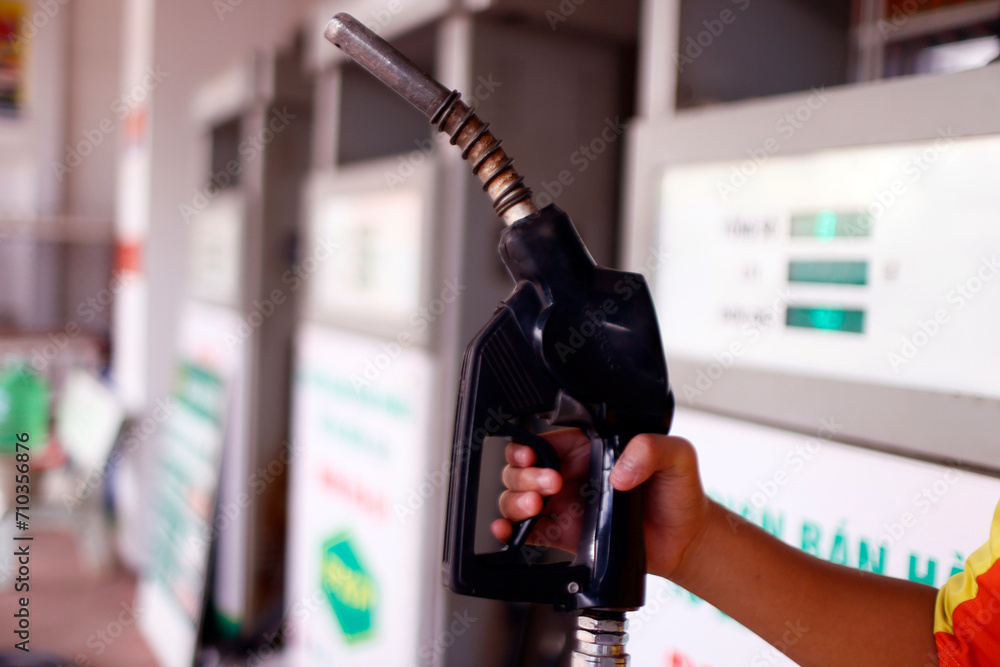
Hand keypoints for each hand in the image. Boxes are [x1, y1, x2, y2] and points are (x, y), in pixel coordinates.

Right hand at [490, 430, 710, 579]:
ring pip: (516, 497)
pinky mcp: (562, 535)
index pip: (542, 441)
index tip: (534, 456)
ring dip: (514, 501)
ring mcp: (563, 505)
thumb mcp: (676, 455)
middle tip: (549, 486)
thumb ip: (650, 449)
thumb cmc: (679, 493)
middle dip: (522, 475)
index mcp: (587, 449)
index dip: (528, 447)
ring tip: (536, 507)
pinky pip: (525, 532)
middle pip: (521, 468)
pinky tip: (509, 530)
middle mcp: (570, 475)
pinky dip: (509, 530)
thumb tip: (617, 472)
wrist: (685, 540)